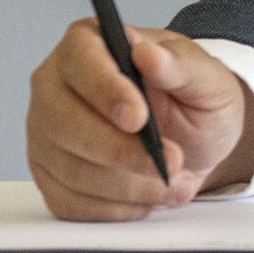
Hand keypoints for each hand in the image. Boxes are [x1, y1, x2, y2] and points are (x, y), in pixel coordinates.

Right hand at [27, 21, 253, 219]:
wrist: (193, 138)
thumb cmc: (194, 99)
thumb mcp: (208, 78)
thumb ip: (183, 65)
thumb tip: (149, 54)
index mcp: (90, 44)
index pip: (80, 59)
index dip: (105, 90)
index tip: (138, 118)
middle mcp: (56, 85)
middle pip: (63, 122)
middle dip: (120, 151)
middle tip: (171, 162)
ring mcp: (45, 133)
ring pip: (70, 168)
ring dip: (128, 185)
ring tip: (174, 182)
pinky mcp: (49, 176)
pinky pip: (69, 202)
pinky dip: (115, 208)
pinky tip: (147, 197)